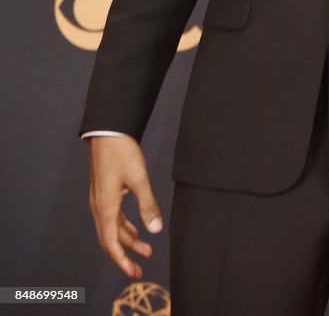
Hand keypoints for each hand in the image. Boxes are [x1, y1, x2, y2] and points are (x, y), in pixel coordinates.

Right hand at [87, 135, 162, 278]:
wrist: (107, 131)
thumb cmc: (121, 152)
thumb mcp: (139, 178)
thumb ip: (148, 204)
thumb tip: (156, 229)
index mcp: (105, 207)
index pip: (111, 243)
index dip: (122, 260)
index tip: (134, 272)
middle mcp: (99, 207)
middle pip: (109, 239)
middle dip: (125, 255)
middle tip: (141, 266)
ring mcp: (99, 199)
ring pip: (111, 228)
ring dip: (127, 240)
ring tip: (145, 248)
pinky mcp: (103, 192)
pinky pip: (112, 217)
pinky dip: (123, 226)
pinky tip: (136, 228)